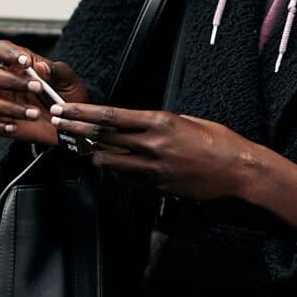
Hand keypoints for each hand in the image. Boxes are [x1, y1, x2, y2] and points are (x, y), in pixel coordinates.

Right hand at [0, 40, 87, 142]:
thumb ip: (56, 70)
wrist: (70, 126)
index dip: (8, 53)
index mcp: (16, 65)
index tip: (26, 63)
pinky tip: (14, 127)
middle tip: (38, 89)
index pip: (0, 49)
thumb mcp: (69, 81)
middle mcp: (2, 82)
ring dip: (8, 107)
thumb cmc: (67, 97)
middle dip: (7, 81)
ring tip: (35, 114)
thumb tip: (39, 66)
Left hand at [47, 103, 256, 201]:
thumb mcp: (185, 120)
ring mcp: (154, 169)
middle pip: (104, 138)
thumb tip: (136, 123)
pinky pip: (129, 179)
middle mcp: (153, 145)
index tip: (65, 110)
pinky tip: (113, 165)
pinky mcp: (158, 187)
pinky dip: (118, 171)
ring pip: (111, 162)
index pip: (111, 116)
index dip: (83, 113)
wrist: (238, 170)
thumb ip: (157, 123)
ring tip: (81, 148)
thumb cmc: (218, 141)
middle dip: (77, 131)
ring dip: (93, 154)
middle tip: (58, 125)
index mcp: (159, 122)